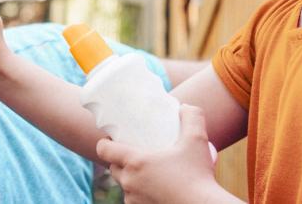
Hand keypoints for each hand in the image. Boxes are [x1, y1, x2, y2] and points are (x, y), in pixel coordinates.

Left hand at [96, 105, 235, 203]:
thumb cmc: (199, 176)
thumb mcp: (197, 140)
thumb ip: (192, 117)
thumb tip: (185, 107)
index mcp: (134, 162)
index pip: (103, 150)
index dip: (105, 143)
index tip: (114, 138)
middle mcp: (129, 182)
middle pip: (113, 167)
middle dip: (119, 159)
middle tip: (134, 151)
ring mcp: (134, 199)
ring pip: (124, 184)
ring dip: (130, 176)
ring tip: (145, 169)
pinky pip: (133, 198)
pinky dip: (139, 191)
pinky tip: (152, 186)